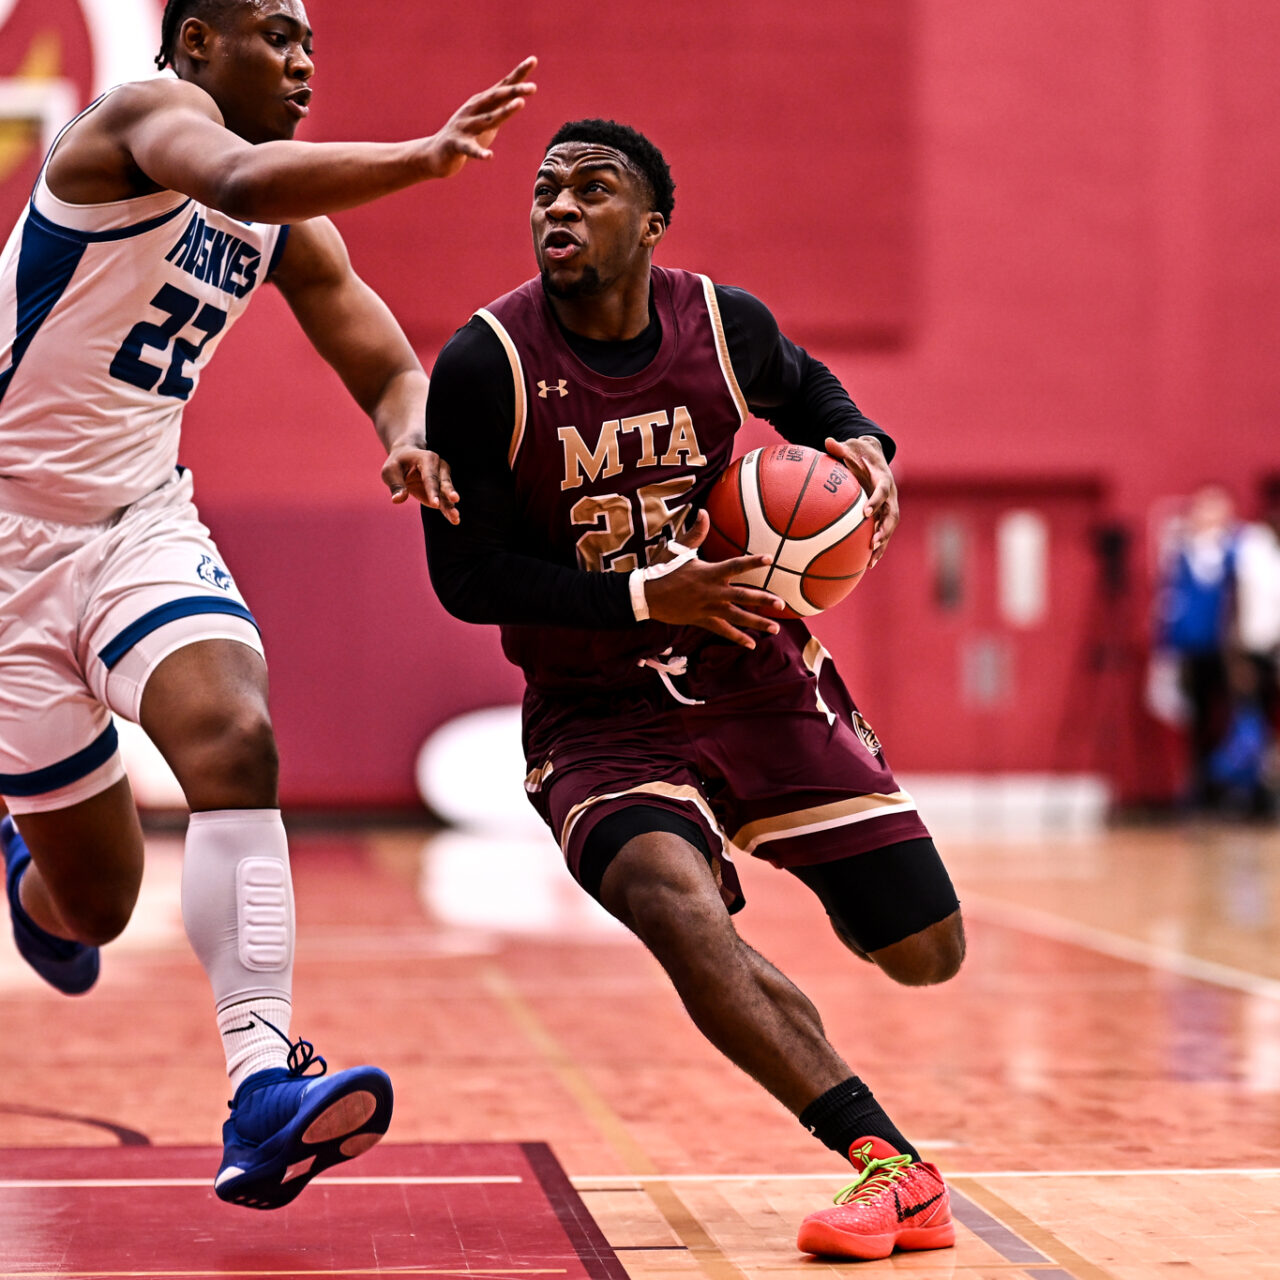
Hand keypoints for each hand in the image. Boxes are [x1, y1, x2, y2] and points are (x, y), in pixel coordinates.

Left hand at [383, 446, 459, 523]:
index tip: (435, 504)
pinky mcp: (442, 491)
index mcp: (427, 459)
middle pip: (444, 483)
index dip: (432, 490)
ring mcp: (443, 479)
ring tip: (456, 517)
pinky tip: (455, 520)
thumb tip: (397, 499)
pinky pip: (445, 502)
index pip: (430, 477)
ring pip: (447, 495)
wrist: (406, 458)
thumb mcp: (390, 470)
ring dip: (451, 506)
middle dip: (449, 492)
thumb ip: (396, 485)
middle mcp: (439, 468)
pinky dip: (449, 511)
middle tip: (455, 499)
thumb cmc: (397, 464)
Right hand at [419, 57, 537, 179]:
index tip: (533, 60)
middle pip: (496, 98)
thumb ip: (500, 110)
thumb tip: (518, 99)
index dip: (518, 74)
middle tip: (533, 87)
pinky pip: (470, 149)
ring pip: (487, 119)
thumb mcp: (484, 121)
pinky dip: (479, 152)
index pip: (502, 86)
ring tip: (520, 104)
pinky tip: (489, 156)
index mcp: (481, 103)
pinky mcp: (457, 145)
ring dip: (504, 112)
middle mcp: (473, 110)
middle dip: (514, 91)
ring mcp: (464, 126)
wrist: (435, 154)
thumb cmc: (465, 137)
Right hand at [643, 510, 785, 647]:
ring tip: (775, 629)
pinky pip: (723, 631)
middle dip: (763, 600)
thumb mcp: (678, 550)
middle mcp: (712, 592)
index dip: (752, 562)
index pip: (735, 565)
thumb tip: (704, 512)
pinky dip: (737, 638)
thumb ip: (696, 533)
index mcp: (709, 573)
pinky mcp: (702, 620)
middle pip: (743, 596)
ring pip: (737, 617)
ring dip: (757, 623)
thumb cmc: (662, 569)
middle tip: (782, 604)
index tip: (769, 559)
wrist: (646, 595)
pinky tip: (751, 644)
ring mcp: (708, 608)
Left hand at [825, 435, 898, 565]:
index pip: (882, 491)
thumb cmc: (860, 453)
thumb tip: (827, 441)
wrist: (875, 458)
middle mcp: (890, 495)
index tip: (866, 512)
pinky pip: (882, 534)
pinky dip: (877, 549)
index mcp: (883, 479)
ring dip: (882, 545)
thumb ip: (841, 447)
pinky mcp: (884, 516)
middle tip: (873, 541)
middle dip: (884, 530)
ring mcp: (889, 507)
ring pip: (889, 529)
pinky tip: (867, 565)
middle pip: (892, 515)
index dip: (876, 501)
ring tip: (871, 561)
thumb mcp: (851, 447)